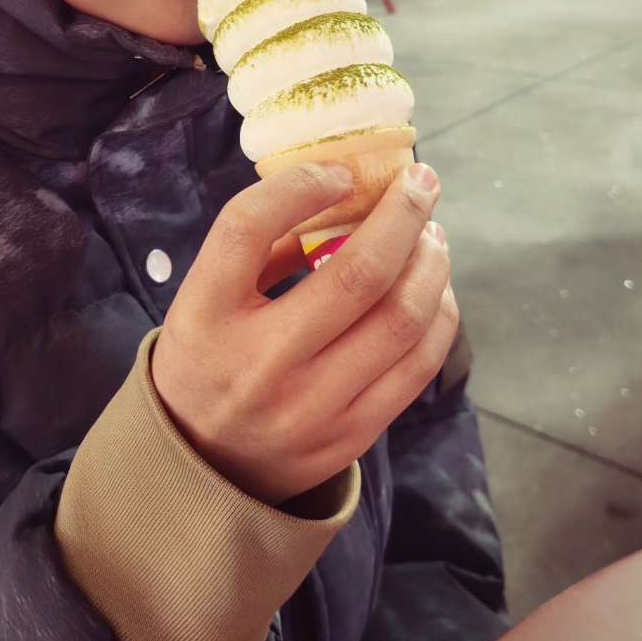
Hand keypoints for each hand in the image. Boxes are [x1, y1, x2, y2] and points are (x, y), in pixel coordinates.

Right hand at [152, 162, 456, 505]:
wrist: (202, 467)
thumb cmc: (210, 358)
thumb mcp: (204, 298)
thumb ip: (261, 247)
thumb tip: (347, 190)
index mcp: (204, 314)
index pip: (247, 228)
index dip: (300, 187)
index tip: (340, 172)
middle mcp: (258, 362)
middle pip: (356, 274)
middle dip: (405, 215)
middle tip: (423, 181)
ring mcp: (309, 407)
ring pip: (402, 319)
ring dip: (431, 264)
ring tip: (433, 238)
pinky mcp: (349, 436)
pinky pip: (417, 366)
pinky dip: (439, 317)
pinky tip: (436, 289)